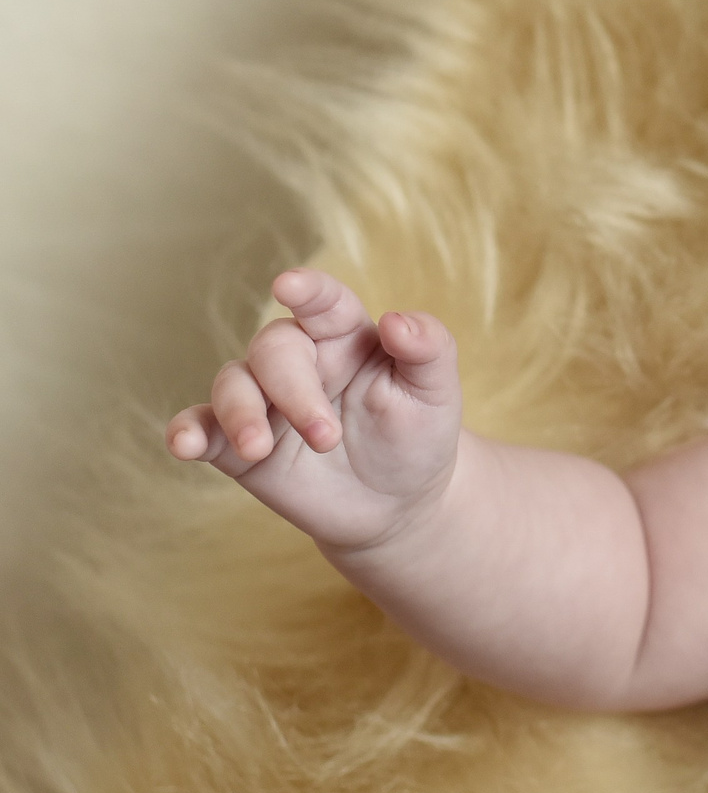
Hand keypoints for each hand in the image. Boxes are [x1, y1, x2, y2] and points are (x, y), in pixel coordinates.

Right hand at [165, 269, 463, 551]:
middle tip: (326, 437)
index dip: (306, 290)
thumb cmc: (418, 436)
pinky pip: (201, 428)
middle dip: (293, 390)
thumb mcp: (436, 394)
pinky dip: (186, 432)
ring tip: (259, 449)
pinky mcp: (237, 445)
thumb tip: (397, 321)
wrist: (397, 505)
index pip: (323, 301)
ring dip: (240, 413)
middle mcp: (298, 361)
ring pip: (232, 383)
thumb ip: (429, 350)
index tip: (288, 287)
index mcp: (345, 336)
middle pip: (274, 350)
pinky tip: (185, 445)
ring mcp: (264, 401)